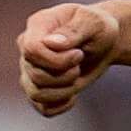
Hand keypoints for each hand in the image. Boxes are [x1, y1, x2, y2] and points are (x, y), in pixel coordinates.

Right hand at [17, 2, 122, 117]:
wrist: (104, 42)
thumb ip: (73, 31)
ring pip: (36, 94)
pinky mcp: (38, 88)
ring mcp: (29, 70)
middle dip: (65, 75)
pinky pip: (43, 108)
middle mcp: (26, 48)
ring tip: (77, 76)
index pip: (32, 50)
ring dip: (64, 91)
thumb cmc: (97, 28)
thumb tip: (51, 43)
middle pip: (35, 75)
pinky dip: (61, 105)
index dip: (56, 60)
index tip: (79, 54)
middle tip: (81, 62)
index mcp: (37, 26)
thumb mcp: (93, 22)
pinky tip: (73, 94)